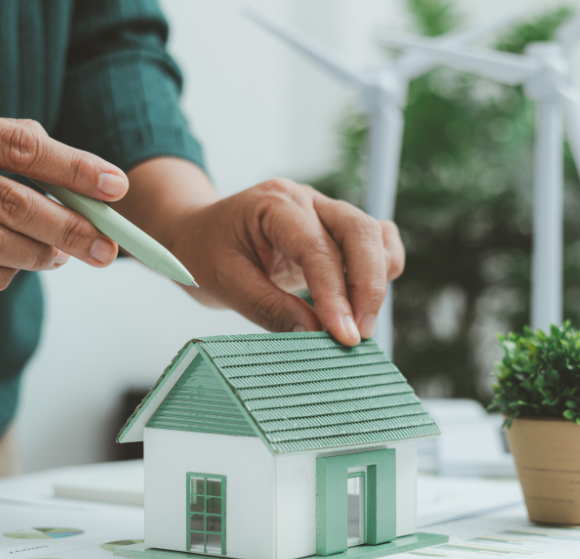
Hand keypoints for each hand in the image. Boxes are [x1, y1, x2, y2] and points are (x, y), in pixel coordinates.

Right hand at [0, 93, 128, 291]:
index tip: (117, 187)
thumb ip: (0, 137)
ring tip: (62, 255)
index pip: (21, 147)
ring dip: (39, 256)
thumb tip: (67, 164)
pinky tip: (18, 268)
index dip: (75, 169)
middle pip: (13, 204)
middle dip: (70, 228)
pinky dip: (3, 275)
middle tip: (106, 247)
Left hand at [156, 176, 403, 346]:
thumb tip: (314, 335)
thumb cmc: (205, 253)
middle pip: (360, 232)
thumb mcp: (226, 284)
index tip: (344, 336)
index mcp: (275, 204)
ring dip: (376, 281)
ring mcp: (327, 211)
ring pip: (375, 236)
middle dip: (367, 287)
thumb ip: (271, 309)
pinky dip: (381, 270)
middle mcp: (307, 200)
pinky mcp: (338, 229)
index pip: (318, 248)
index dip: (335, 295)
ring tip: (359, 324)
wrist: (198, 235)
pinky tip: (363, 302)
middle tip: (358, 336)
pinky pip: (378, 242)